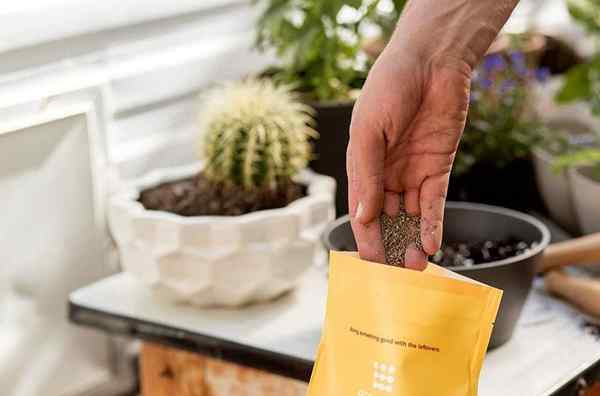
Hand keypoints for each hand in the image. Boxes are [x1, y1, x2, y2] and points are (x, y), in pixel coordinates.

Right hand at [347, 49, 471, 269]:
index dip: (365, 237)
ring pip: (411, 215)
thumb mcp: (369, 132)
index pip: (362, 210)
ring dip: (413, 239)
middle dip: (390, 244)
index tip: (369, 263)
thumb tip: (364, 216)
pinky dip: (433, 222)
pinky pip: (434, 201)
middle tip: (396, 273)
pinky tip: (432, 243)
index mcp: (362, 164)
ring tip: (416, 265)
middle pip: (386, 218)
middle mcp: (386, 173)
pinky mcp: (438, 167)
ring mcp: (412, 171)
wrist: (431, 62)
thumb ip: (367, 175)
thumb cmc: (389, 88)